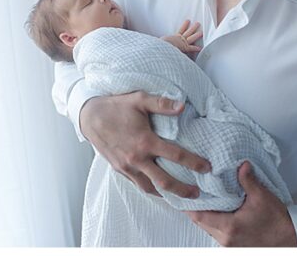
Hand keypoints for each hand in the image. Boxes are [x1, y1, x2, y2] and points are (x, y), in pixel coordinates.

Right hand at [79, 92, 211, 198]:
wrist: (89, 116)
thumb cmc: (115, 106)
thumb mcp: (138, 99)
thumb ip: (161, 103)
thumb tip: (182, 106)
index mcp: (145, 141)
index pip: (176, 156)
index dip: (195, 163)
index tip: (207, 167)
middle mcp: (137, 158)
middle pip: (166, 182)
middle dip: (184, 190)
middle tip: (197, 193)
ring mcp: (127, 166)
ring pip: (151, 188)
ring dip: (168, 194)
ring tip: (180, 196)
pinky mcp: (119, 169)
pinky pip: (138, 184)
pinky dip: (151, 189)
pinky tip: (157, 189)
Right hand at [163, 19, 202, 54]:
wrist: (163, 46)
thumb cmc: (161, 43)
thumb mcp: (162, 39)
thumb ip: (163, 39)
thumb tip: (155, 36)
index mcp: (174, 37)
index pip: (181, 30)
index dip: (185, 25)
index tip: (188, 20)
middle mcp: (180, 39)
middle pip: (188, 31)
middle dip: (193, 27)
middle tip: (198, 23)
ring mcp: (183, 43)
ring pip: (191, 38)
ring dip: (197, 35)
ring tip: (202, 32)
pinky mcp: (184, 48)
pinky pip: (191, 48)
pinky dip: (195, 48)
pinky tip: (200, 48)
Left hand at [187, 161, 296, 245]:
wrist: (292, 239)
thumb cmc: (277, 220)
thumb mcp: (262, 197)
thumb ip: (248, 180)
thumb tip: (241, 164)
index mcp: (230, 227)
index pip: (198, 215)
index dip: (189, 203)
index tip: (185, 190)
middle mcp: (226, 239)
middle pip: (200, 222)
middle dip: (195, 206)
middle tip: (192, 189)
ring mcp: (230, 245)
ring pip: (207, 229)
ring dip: (204, 215)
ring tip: (202, 197)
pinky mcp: (235, 247)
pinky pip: (216, 233)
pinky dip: (212, 222)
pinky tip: (215, 209)